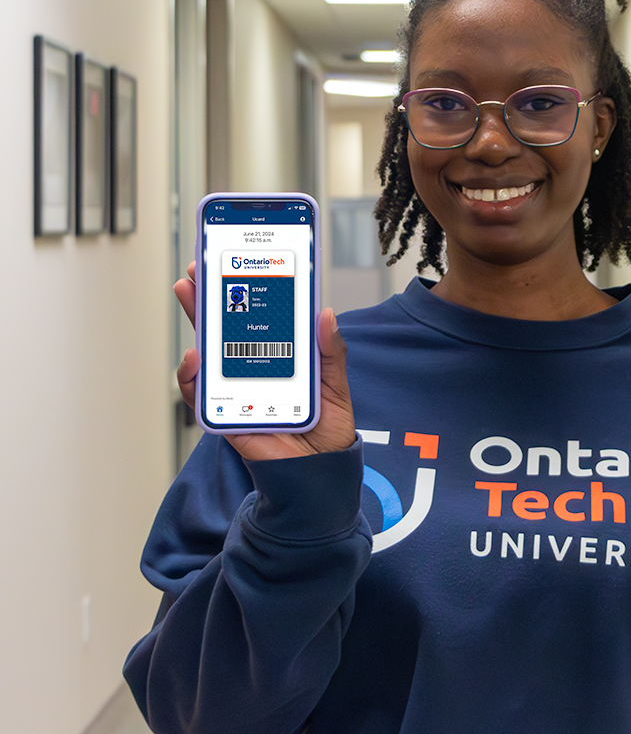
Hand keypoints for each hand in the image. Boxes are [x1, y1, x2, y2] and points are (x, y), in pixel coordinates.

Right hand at [174, 262, 356, 460]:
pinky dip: (193, 376)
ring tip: (193, 300)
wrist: (320, 473)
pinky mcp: (225, 415)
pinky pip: (200, 394)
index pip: (255, 316)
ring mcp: (235, 388)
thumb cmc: (327, 427)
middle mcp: (251, 367)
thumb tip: (324, 313)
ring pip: (205, 353)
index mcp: (278, 353)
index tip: (232, 261)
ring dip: (196, 326)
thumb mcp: (335, 383)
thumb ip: (331, 351)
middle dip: (207, 298)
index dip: (241, 290)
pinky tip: (196, 360)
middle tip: (195, 271)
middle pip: (223, 327)